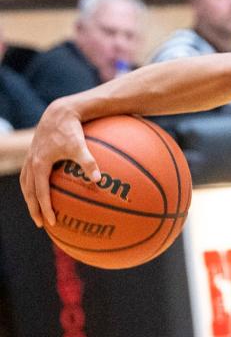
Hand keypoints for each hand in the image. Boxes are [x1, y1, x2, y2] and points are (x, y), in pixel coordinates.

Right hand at [20, 102, 99, 227]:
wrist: (58, 112)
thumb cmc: (70, 129)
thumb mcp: (80, 146)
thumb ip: (89, 163)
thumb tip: (99, 180)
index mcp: (39, 164)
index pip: (40, 192)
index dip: (45, 208)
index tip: (51, 221)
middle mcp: (31, 163)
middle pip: (29, 192)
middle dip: (34, 209)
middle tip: (42, 224)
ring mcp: (30, 158)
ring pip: (26, 184)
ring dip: (30, 198)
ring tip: (38, 211)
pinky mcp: (34, 154)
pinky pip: (28, 175)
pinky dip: (32, 186)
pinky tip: (42, 191)